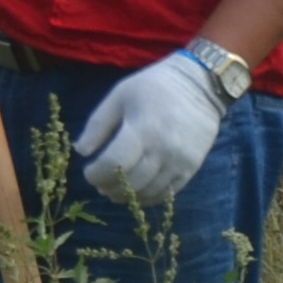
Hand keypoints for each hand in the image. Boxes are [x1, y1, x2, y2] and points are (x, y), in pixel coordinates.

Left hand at [71, 49, 229, 206]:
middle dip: (109, 186)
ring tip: (115, 190)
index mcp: (142, 128)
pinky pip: (168, 192)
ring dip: (127, 195)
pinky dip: (149, 197)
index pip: (114, 163)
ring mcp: (180, 160)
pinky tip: (137, 193)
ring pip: (148, 191)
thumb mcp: (119, 96)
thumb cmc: (154, 86)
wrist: (200, 84)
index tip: (89, 172)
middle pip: (131, 181)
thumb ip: (98, 124)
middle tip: (100, 184)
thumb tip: (82, 151)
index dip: (96, 174)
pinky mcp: (193, 166)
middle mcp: (163, 148)